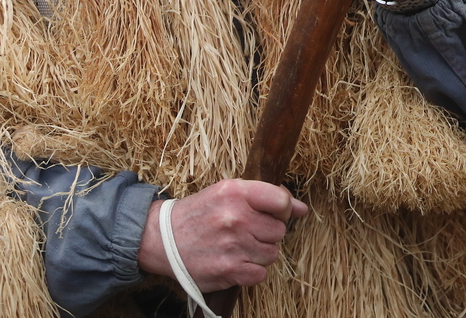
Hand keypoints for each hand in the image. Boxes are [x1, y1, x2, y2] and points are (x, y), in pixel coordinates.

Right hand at [137, 179, 306, 291]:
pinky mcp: (228, 271)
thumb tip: (302, 209)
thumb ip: (266, 196)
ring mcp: (232, 246)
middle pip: (279, 230)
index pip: (282, 200)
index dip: (283, 208)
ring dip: (260, 252)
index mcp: (235, 192)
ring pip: (272, 253)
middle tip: (247, 231)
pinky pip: (261, 274)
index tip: (273, 213)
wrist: (163, 239)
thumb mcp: (228, 192)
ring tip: (239, 246)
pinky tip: (237, 261)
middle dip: (268, 232)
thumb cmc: (200, 213)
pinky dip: (252, 271)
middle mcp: (235, 217)